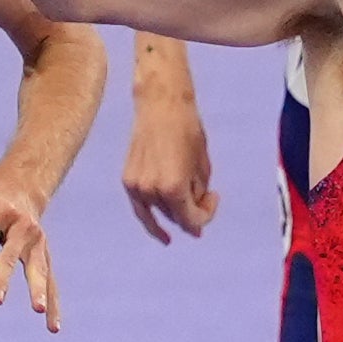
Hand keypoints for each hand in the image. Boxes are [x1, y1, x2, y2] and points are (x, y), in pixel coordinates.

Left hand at [0, 178, 60, 331]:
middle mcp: (22, 230)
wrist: (21, 191)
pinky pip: (51, 282)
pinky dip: (53, 304)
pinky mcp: (45, 256)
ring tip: (38, 311)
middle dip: (3, 278)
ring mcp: (37, 244)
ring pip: (38, 269)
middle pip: (10, 257)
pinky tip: (53, 327)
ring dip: (38, 290)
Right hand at [122, 78, 219, 240]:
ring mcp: (138, 188)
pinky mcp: (128, 181)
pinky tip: (163, 236)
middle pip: (177, 217)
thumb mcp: (202, 165)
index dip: (207, 214)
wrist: (161, 106)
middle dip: (193, 211)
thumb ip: (199, 193)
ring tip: (187, 195)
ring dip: (175, 210)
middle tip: (204, 198)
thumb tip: (196, 212)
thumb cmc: (187, 130)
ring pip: (161, 213)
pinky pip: (141, 209)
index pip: (192, 219)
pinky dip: (152, 222)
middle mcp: (153, 192)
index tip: (214, 198)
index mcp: (174, 188)